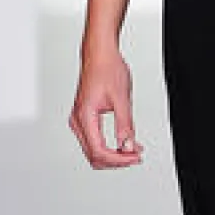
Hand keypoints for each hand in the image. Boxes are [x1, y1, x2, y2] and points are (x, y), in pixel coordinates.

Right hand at [69, 47, 143, 168]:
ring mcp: (79, 120)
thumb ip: (125, 125)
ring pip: (93, 151)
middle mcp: (77, 121)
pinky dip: (109, 146)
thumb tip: (128, 146)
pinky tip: (125, 143)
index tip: (135, 157)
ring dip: (113, 155)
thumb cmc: (107, 69)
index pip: (99, 151)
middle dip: (117, 160)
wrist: (99, 54)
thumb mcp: (122, 98)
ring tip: (133, 151)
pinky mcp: (84, 119)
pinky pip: (94, 141)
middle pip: (94, 156)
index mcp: (85, 116)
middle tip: (136, 156)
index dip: (119, 159)